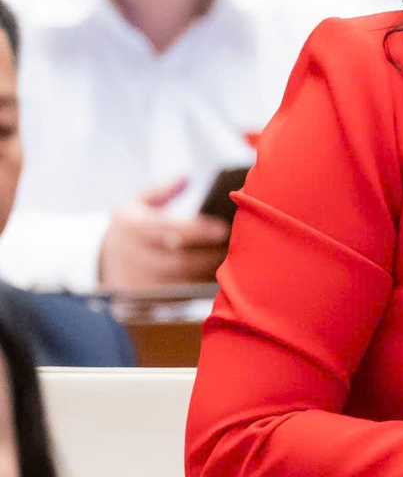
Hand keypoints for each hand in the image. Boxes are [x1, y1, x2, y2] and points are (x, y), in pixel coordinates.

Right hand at [98, 177, 230, 288]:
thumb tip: (187, 176)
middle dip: (209, 257)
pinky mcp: (140, 300)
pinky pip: (173, 299)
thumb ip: (164, 192)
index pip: (170, 230)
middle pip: (178, 261)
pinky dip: (194, 291)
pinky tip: (213, 282)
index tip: (222, 229)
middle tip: (235, 250)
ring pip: (179, 282)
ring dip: (206, 275)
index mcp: (135, 229)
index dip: (198, 231)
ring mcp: (136, 281)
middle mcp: (134, 256)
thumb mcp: (137, 205)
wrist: (93, 260)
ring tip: (232, 267)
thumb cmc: (126, 228)